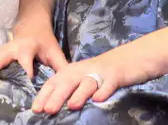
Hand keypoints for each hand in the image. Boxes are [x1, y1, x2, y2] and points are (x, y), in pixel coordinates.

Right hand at [0, 13, 66, 78]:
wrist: (32, 23)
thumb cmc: (44, 40)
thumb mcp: (55, 50)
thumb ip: (62, 66)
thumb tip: (68, 84)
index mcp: (28, 46)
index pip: (26, 58)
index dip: (27, 67)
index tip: (28, 78)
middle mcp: (13, 48)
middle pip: (2, 56)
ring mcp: (4, 50)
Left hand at [31, 47, 147, 113]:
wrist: (131, 57)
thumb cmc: (105, 72)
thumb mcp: (85, 78)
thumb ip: (72, 90)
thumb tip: (56, 106)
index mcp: (74, 71)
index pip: (55, 81)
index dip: (45, 94)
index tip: (36, 109)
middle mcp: (84, 70)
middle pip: (68, 81)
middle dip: (57, 95)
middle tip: (47, 109)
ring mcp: (101, 72)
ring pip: (87, 82)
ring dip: (79, 93)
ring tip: (72, 106)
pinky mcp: (117, 75)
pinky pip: (109, 83)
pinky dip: (104, 90)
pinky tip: (99, 99)